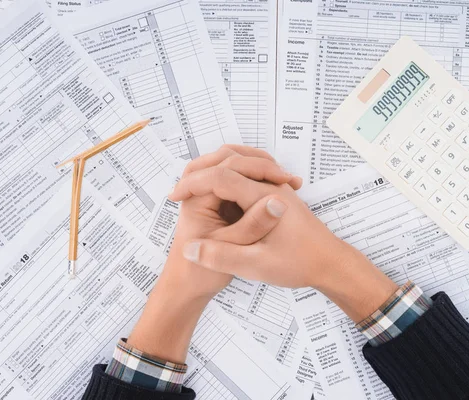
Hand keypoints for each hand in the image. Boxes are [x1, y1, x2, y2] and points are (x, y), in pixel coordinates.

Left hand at [128, 145, 300, 361]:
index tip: (282, 178)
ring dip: (254, 168)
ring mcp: (206, 198)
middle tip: (283, 173)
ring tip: (282, 178)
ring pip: (229, 168)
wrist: (185, 290)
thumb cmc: (199, 274)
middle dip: (255, 161)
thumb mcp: (233, 249)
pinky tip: (273, 191)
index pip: (226, 168)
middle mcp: (199, 193)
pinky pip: (233, 183)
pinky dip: (252, 181)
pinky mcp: (215, 206)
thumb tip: (278, 201)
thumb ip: (254, 224)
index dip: (257, 168)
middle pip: (224, 159)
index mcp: (197, 200)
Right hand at [169, 164, 397, 321]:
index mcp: (263, 198)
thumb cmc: (299, 265)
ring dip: (215, 170)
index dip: (193, 184)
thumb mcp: (257, 267)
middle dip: (201, 171)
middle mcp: (270, 185)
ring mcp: (276, 187)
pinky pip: (249, 174)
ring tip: (193, 188)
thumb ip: (223, 257)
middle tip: (179, 190)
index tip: (173, 197)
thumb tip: (190, 249)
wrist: (331, 263)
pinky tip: (219, 195)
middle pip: (230, 160)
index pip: (221, 177)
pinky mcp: (277, 193)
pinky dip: (229, 177)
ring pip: (241, 163)